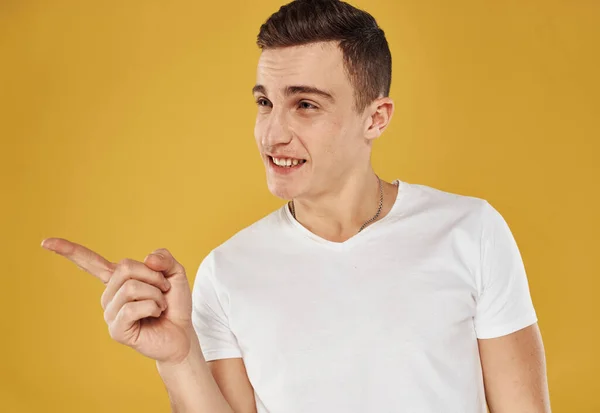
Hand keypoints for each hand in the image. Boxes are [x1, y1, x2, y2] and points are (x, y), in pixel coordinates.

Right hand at [41, 237, 195, 363]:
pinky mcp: (115, 330)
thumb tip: (149, 259)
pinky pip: (132, 307)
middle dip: (153, 275)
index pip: (90, 262)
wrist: (181, 334)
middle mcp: (109, 295)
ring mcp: (110, 313)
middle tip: (163, 290)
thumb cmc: (173, 304)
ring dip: (156, 294)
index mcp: (118, 280)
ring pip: (131, 287)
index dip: (69, 250)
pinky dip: (152, 307)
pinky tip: (155, 315)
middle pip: (125, 267)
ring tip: (159, 305)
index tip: (45, 242)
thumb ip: (165, 259)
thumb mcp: (175, 274)